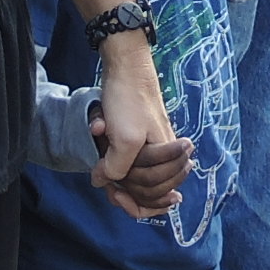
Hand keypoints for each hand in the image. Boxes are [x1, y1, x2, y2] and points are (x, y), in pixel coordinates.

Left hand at [92, 32, 176, 193]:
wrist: (126, 66)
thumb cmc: (130, 100)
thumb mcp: (125, 139)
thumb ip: (116, 168)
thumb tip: (102, 181)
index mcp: (167, 156)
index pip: (158, 195)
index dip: (139, 204)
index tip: (118, 197)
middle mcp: (164, 153)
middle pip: (148, 189)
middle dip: (128, 192)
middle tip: (110, 190)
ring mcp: (151, 143)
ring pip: (137, 175)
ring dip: (117, 175)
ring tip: (103, 174)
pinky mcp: (137, 133)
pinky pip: (126, 157)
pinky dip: (112, 159)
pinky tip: (107, 154)